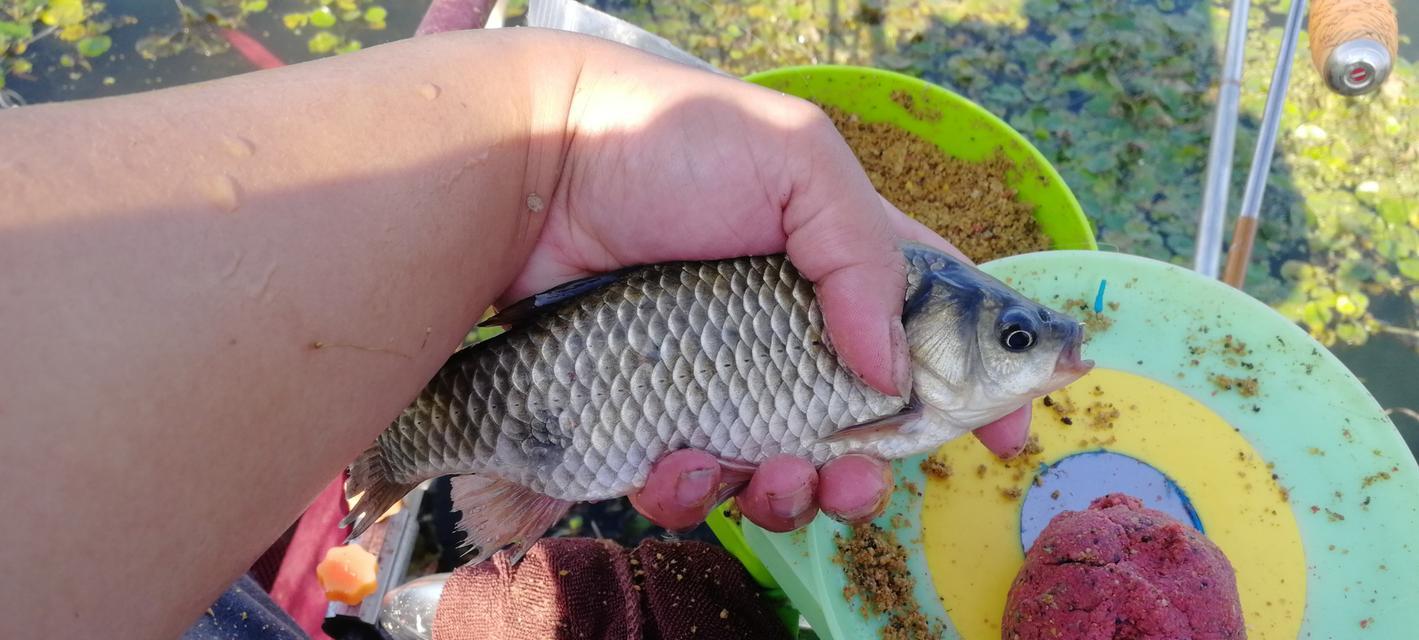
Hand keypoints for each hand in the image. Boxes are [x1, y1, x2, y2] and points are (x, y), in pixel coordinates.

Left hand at [500, 35, 1032, 532]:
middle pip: (863, 425)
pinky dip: (696, 490)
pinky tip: (675, 459)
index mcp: (842, 262)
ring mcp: (721, 379)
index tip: (1005, 434)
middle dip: (872, 467)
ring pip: (785, 471)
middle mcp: (790, 329)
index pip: (935, 331)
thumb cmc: (669, 143)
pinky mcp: (653, 417)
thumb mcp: (796, 161)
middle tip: (856, 470)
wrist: (533, 172)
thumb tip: (888, 372)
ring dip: (793, 493)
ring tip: (771, 472)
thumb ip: (864, 258)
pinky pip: (694, 484)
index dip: (977, 386)